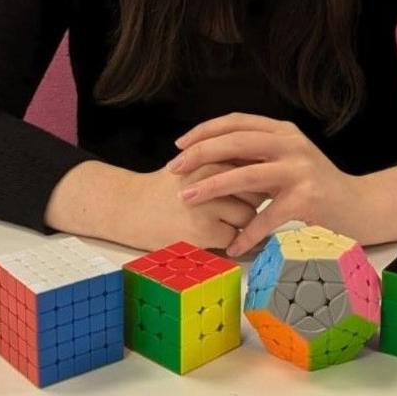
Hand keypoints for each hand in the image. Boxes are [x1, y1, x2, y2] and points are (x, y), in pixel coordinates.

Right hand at [111, 162, 258, 252]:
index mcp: (212, 155)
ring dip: (241, 222)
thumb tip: (266, 171)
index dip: (257, 178)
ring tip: (217, 220)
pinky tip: (210, 234)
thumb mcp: (195, 163)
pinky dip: (229, 240)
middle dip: (252, 200)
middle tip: (232, 206)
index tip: (255, 186)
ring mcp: (208, 204)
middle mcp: (212, 176)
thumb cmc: (166, 187)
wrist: (130, 208)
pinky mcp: (203, 230)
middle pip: (257, 190)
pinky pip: (234, 237)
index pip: (254, 165)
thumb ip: (227, 162)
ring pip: (248, 216)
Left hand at [167, 113, 368, 255]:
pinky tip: (232, 244)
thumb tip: (211, 157)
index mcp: (284, 132)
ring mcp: (300, 171)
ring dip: (212, 187)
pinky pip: (266, 216)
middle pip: (236, 141)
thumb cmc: (317, 187)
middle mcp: (291, 145)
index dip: (204, 131)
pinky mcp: (306, 199)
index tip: (180, 145)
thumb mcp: (288, 161)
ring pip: (246, 174)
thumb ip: (258, 156)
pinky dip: (246, 232)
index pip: (237, 122)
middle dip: (200, 154)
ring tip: (187, 198)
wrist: (361, 207)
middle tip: (174, 169)